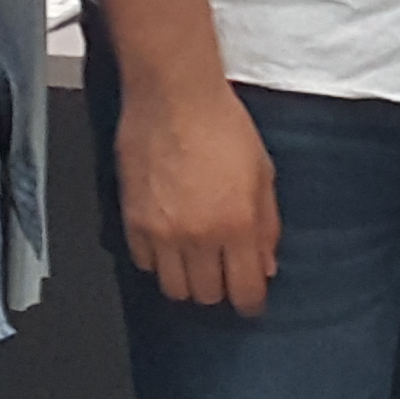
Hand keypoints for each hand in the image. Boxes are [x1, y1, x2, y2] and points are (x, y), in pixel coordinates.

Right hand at [120, 79, 282, 315]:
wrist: (173, 96)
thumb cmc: (221, 124)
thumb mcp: (263, 173)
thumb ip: (267, 225)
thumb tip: (267, 264)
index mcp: (237, 225)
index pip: (245, 291)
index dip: (251, 302)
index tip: (252, 300)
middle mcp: (198, 236)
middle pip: (207, 295)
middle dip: (220, 289)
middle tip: (224, 271)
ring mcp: (161, 232)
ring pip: (173, 288)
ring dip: (188, 280)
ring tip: (196, 259)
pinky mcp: (132, 221)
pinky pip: (144, 263)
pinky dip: (158, 260)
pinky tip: (169, 240)